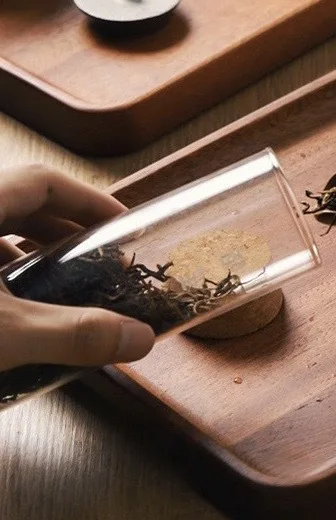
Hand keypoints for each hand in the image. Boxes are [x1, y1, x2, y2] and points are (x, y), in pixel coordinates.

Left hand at [0, 165, 154, 370]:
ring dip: (32, 255)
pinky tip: (17, 312)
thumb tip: (138, 338)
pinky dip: (3, 279)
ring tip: (63, 286)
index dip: (87, 199)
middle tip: (101, 258)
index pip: (42, 181)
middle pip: (21, 204)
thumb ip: (71, 334)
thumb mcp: (5, 333)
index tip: (121, 225)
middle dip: (67, 230)